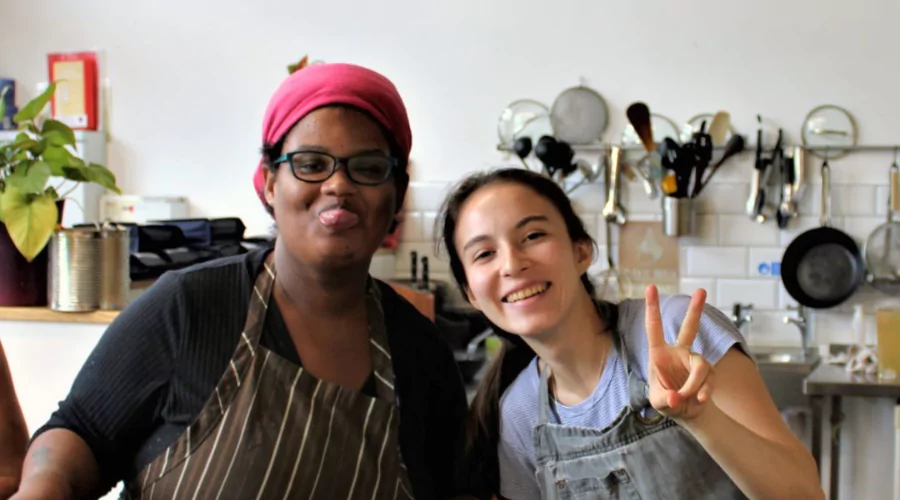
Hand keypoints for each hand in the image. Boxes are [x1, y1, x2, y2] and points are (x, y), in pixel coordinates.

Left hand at [644, 285, 713, 420]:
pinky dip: (703, 392)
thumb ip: (665, 400)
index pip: (654, 328)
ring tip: (687, 398)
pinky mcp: (709, 372)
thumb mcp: (659, 402)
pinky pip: (708, 380)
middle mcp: (679, 352)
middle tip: (702, 290)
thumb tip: (676, 397)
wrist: (686, 411)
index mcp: (659, 353)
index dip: (652, 308)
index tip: (650, 287)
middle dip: (695, 310)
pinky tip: (699, 400)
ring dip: (693, 386)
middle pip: (690, 328)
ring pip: (701, 366)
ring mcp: (695, 360)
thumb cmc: (666, 400)